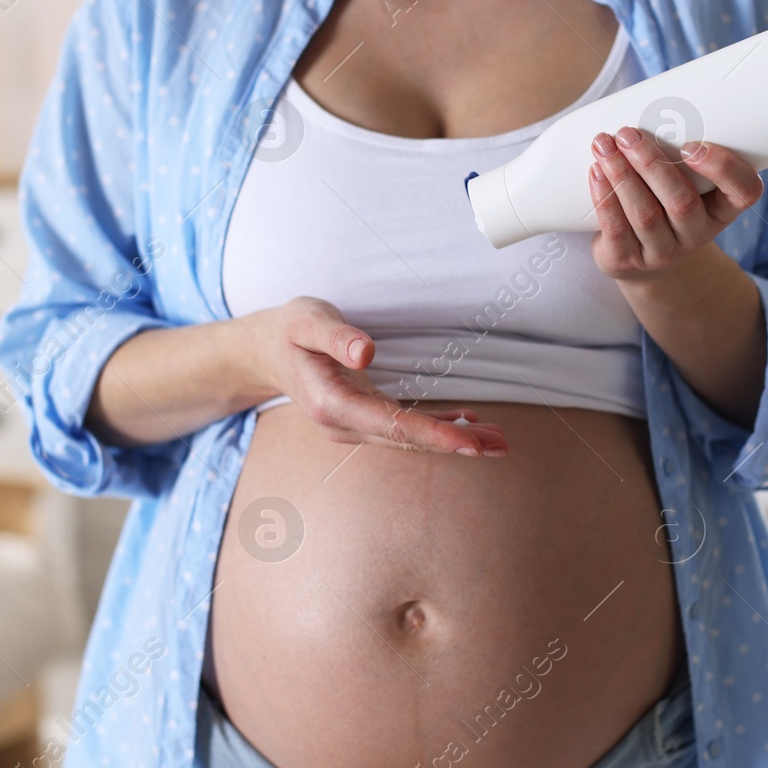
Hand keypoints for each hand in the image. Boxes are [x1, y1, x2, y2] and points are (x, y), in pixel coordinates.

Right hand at [256, 297, 507, 456]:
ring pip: (409, 439)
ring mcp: (353, 425)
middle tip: (502, 447)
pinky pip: (404, 430)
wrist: (266, 351)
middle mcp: (342, 424)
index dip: (433, 435)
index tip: (469, 445)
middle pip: (406, 440)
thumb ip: (336, 336)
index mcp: (329, 403)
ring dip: (453, 441)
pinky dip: (438, 430)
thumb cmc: (289, 331)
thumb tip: (366, 353)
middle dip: (455, 444)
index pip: (390, 425)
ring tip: (498, 442)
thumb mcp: (306, 320)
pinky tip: (469, 425)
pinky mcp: (363, 418)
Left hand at [586, 126, 764, 280]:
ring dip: (622, 175)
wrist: (641, 253)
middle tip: (628, 133)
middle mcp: (697, 234)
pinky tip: (595, 173)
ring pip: (644, 215)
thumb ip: (680, 144)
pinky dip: (604, 198)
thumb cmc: (664, 199)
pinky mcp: (628, 260)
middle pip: (681, 202)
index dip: (723, 169)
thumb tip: (651, 90)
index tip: (692, 145)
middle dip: (651, 164)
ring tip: (604, 144)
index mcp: (722, 209)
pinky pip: (616, 230)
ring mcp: (663, 252)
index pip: (745, 192)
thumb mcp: (685, 178)